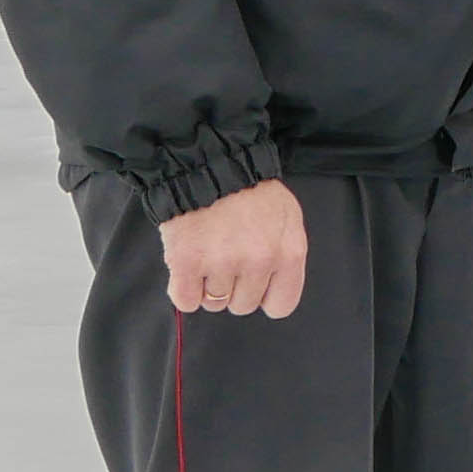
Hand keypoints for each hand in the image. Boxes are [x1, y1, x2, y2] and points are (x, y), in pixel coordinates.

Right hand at [162, 177, 308, 317]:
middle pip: (243, 305)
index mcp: (288, 253)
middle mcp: (259, 262)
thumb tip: (272, 287)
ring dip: (207, 286)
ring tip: (207, 256)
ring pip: (214, 303)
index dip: (265, 298)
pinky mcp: (187, 262)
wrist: (209, 166)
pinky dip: (184, 290)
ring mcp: (222, 263)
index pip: (281, 305)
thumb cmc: (251, 192)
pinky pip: (186, 300)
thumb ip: (285, 254)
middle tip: (226, 261)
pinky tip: (188, 269)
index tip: (255, 287)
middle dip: (234, 288)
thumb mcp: (288, 218)